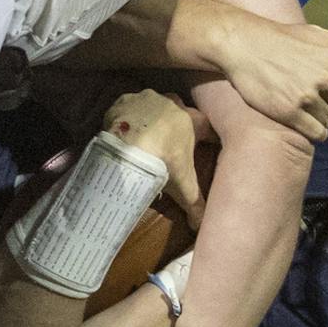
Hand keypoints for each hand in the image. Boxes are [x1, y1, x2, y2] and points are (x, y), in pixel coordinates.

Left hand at [103, 89, 210, 225]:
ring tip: (141, 133)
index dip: (204, 133)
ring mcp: (147, 99)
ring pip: (151, 104)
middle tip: (166, 138)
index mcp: (192, 121)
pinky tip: (122, 129)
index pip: (206, 125)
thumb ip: (196, 205)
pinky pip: (127, 106)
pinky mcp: (124, 100)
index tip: (203, 140)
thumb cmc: (164, 162)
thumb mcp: (184, 186)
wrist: (130, 147)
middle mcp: (172, 104)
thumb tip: (199, 227)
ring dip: (148, 115)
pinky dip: (125, 116)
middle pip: (177, 108)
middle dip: (174, 119)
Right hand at [210, 18, 327, 141]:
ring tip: (300, 104)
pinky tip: (298, 118)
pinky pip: (317, 133)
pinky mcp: (290, 112)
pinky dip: (311, 130)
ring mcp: (309, 95)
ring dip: (318, 117)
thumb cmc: (283, 40)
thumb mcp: (320, 34)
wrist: (244, 45)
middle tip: (315, 98)